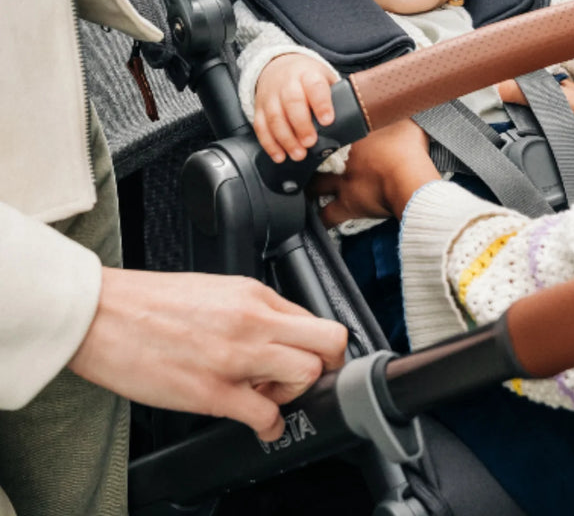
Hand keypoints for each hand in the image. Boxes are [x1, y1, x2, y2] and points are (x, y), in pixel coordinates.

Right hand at [68, 268, 346, 440]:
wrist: (102, 315)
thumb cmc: (152, 303)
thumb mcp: (218, 289)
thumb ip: (255, 309)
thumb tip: (282, 331)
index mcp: (255, 295)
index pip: (317, 319)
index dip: (318, 345)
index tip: (310, 359)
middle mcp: (254, 322)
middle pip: (329, 343)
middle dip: (328, 366)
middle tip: (308, 379)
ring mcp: (236, 358)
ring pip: (307, 375)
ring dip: (297, 394)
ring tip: (272, 397)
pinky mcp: (212, 393)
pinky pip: (266, 416)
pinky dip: (271, 427)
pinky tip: (260, 424)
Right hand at [254, 53, 337, 161]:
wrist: (278, 65)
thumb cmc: (308, 78)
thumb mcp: (324, 78)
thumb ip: (335, 96)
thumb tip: (352, 121)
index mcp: (308, 74)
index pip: (315, 86)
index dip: (321, 104)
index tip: (328, 121)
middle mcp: (287, 83)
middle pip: (292, 103)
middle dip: (301, 125)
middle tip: (310, 142)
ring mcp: (271, 96)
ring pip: (274, 117)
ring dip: (286, 139)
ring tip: (298, 154)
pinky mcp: (259, 108)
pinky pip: (261, 127)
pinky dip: (269, 144)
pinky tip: (279, 156)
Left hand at [312, 118, 440, 223]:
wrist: (409, 179)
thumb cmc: (408, 150)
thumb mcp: (404, 122)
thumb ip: (395, 114)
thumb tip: (397, 103)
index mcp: (353, 137)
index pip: (331, 132)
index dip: (326, 134)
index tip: (326, 134)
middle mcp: (341, 160)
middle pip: (314, 159)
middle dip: (309, 161)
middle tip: (309, 162)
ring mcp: (342, 183)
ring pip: (314, 187)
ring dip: (311, 189)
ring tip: (310, 191)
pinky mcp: (348, 206)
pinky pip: (327, 217)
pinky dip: (323, 220)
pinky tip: (321, 222)